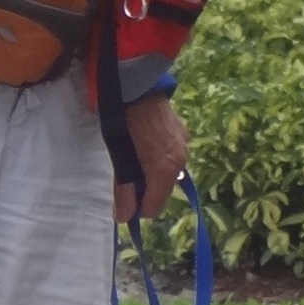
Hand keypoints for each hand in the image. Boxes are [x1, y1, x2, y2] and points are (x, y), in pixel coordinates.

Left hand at [114, 94, 188, 223]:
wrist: (139, 87)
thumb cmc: (124, 123)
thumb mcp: (119, 157)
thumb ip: (124, 189)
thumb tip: (124, 218)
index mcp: (164, 171)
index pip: (154, 208)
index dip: (138, 208)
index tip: (124, 201)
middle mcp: (180, 162)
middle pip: (162, 192)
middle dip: (146, 191)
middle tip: (126, 177)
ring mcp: (184, 146)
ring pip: (168, 174)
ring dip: (153, 173)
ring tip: (135, 157)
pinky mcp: (183, 134)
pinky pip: (172, 156)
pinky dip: (160, 158)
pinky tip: (147, 144)